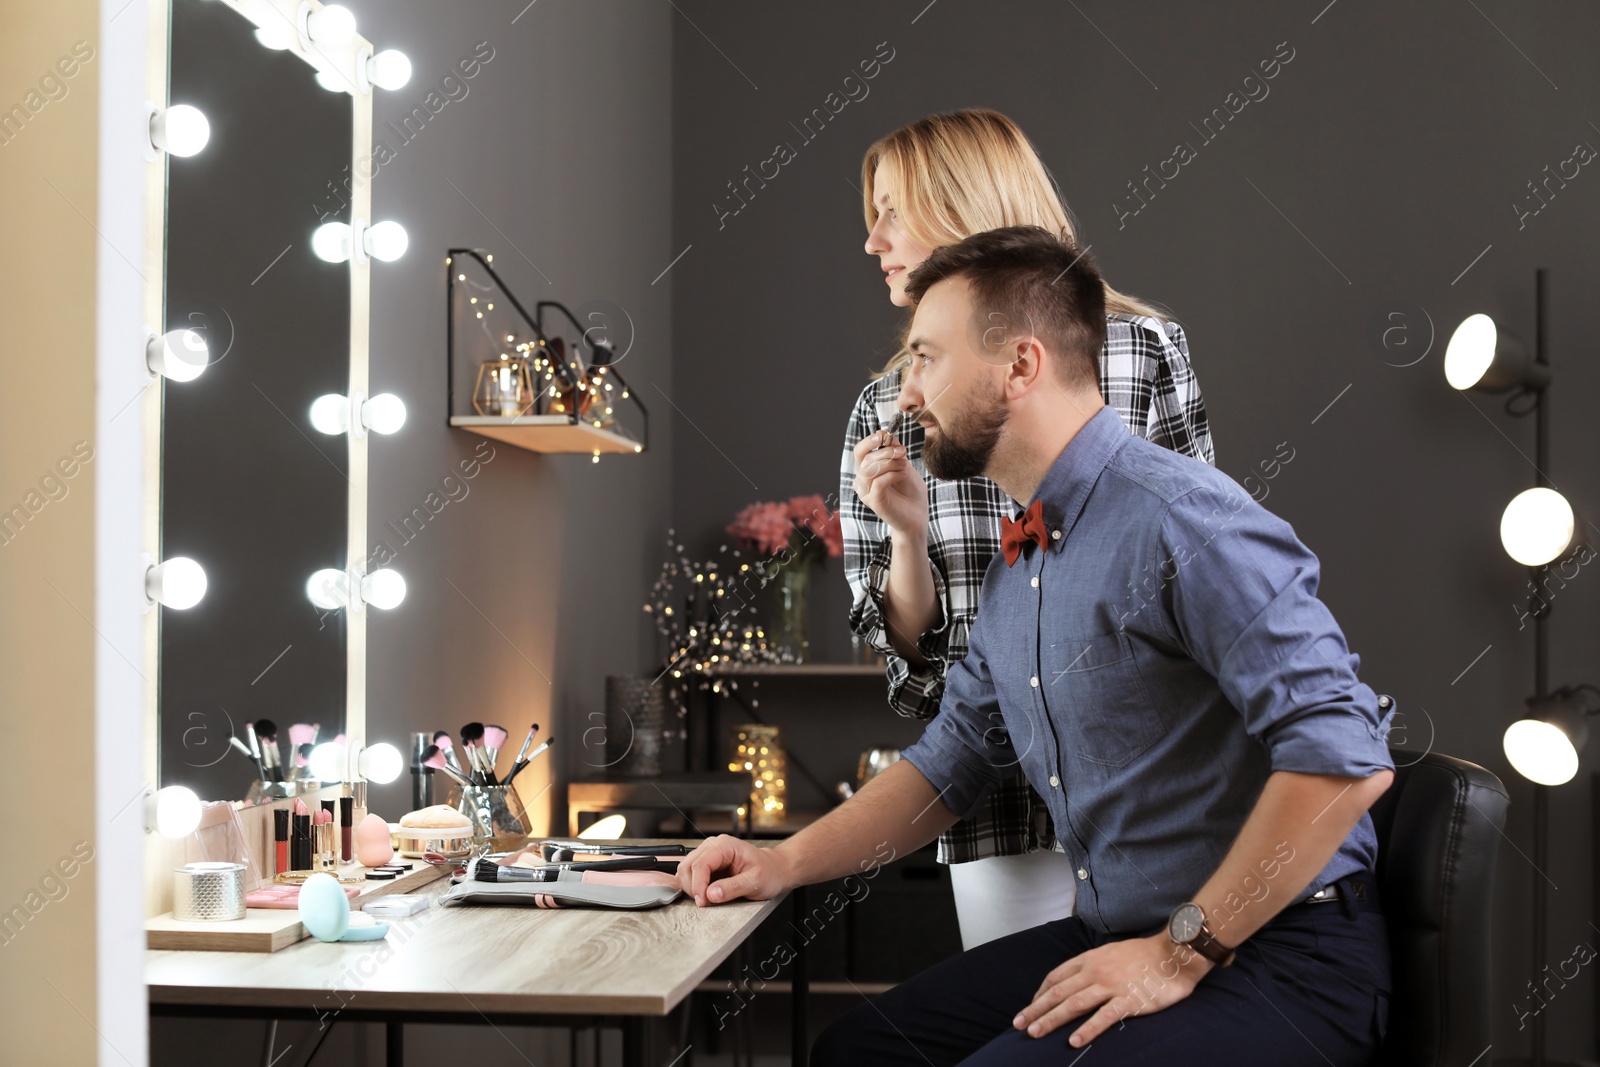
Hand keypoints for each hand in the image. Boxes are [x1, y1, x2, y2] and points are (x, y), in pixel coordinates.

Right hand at [676, 834, 793, 905]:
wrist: (774, 869)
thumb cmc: (768, 872)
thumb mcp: (755, 882)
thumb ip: (732, 888)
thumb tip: (711, 894)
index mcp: (725, 846)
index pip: (700, 864)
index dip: (698, 885)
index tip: (702, 902)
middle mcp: (713, 846)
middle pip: (688, 866)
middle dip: (693, 887)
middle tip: (705, 903)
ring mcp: (708, 854)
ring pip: (685, 870)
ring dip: (691, 887)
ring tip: (706, 899)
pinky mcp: (706, 863)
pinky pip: (690, 874)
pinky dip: (692, 886)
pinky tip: (704, 893)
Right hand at [851, 429, 928, 540]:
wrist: (919, 514)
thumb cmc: (911, 491)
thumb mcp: (904, 465)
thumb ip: (894, 451)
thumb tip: (886, 434)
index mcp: (868, 470)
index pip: (859, 451)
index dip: (869, 441)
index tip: (884, 434)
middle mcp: (863, 481)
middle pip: (863, 458)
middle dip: (885, 451)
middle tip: (902, 452)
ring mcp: (866, 493)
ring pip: (869, 469)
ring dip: (890, 463)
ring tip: (905, 466)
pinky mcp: (874, 502)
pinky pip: (878, 482)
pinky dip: (892, 475)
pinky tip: (902, 475)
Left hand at [1012, 933, 1212, 1046]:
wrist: (1175, 953)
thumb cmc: (1144, 955)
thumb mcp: (1111, 953)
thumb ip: (1093, 965)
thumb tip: (1077, 978)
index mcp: (1090, 959)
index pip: (1056, 976)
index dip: (1039, 993)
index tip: (1030, 1007)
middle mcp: (1096, 971)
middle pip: (1058, 991)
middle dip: (1036, 1009)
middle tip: (1018, 1024)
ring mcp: (1112, 986)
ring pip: (1074, 1003)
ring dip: (1051, 1019)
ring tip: (1035, 1033)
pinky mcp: (1129, 1001)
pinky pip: (1104, 1017)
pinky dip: (1087, 1029)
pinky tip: (1074, 1041)